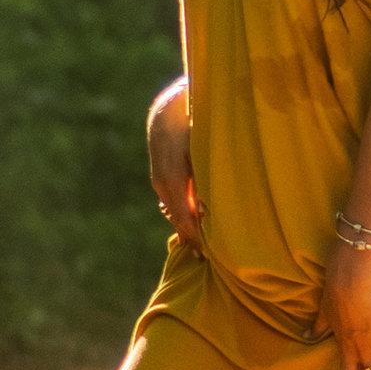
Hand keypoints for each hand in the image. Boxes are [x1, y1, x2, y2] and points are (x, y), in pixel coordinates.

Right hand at [148, 87, 202, 252]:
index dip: (196, 237)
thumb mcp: (204, 152)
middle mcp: (163, 185)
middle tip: (204, 258)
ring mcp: (160, 182)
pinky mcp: (161, 178)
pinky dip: (181, 215)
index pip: (186, 218)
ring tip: (197, 247)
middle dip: (191, 237)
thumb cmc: (194, 126)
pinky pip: (171, 202)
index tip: (208, 253)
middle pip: (179, 219)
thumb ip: (207, 179)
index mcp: (174, 180)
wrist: (167, 111)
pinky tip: (188, 226)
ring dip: (185, 228)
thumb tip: (210, 206)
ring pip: (174, 211)